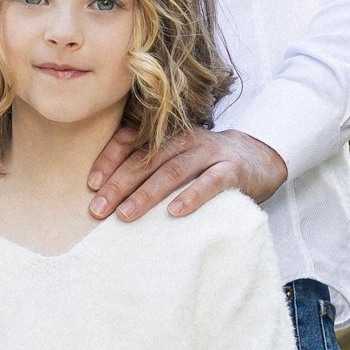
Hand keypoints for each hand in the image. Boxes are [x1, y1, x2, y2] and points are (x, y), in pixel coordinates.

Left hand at [87, 125, 286, 223]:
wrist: (258, 158)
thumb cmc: (205, 163)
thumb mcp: (175, 156)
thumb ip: (148, 164)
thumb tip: (105, 191)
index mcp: (167, 134)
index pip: (131, 141)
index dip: (109, 160)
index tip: (91, 184)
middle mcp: (185, 139)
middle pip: (147, 159)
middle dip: (119, 184)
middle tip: (98, 209)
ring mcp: (209, 153)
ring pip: (173, 171)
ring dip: (147, 194)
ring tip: (125, 214)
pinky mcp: (232, 171)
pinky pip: (210, 183)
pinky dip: (191, 197)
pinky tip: (174, 212)